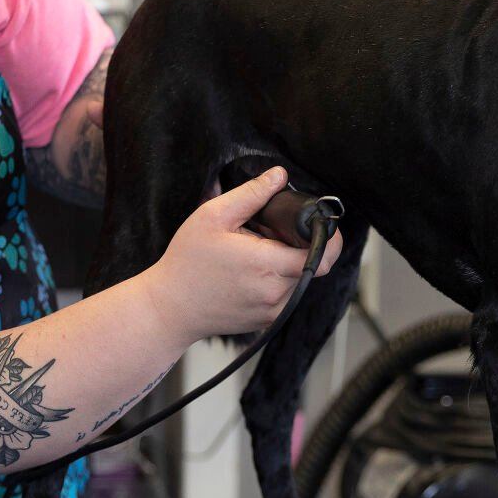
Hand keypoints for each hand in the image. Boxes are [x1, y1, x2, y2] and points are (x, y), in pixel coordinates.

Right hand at [143, 167, 343, 343]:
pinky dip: (277, 280)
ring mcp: (272, 311)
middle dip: (300, 246)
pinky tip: (249, 272)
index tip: (320, 225)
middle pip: (313, 266)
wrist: (168, 308)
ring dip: (288, 264)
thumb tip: (279, 175)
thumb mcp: (214, 216)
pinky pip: (285, 296)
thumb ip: (251, 194)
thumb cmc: (186, 262)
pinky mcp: (266, 322)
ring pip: (299, 281)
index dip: (329, 238)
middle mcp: (275, 292)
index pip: (323, 255)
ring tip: (255, 253)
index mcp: (268, 265)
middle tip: (271, 233)